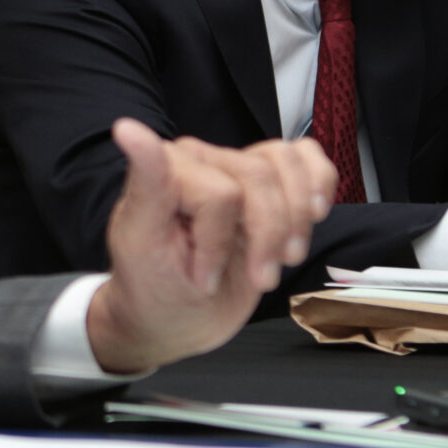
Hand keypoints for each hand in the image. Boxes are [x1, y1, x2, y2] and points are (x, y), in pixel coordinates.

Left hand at [85, 118, 339, 373]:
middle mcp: (201, 158)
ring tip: (278, 260)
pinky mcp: (269, 180)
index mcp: (166, 170)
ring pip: (288, 168)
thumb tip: (128, 128)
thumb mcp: (142, 247)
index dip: (217, 242)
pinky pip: (306, 157)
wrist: (180, 319)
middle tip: (250, 279)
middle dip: (264, 241)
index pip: (219, 193)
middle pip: (260, 181)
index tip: (201, 278)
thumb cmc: (155, 289)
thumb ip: (146, 184)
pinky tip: (312, 217)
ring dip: (294, 223)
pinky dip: (319, 187)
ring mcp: (237, 166)